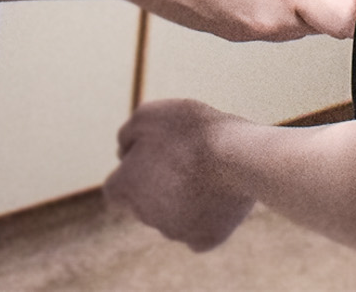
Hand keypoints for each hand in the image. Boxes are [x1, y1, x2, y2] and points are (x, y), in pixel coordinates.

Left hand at [105, 99, 255, 251]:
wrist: (238, 157)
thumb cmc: (193, 131)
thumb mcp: (152, 115)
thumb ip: (129, 132)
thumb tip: (122, 150)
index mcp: (126, 185)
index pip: (117, 186)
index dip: (134, 170)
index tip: (157, 155)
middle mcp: (144, 215)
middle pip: (146, 203)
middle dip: (160, 186)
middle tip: (188, 161)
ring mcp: (173, 232)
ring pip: (172, 218)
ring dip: (183, 201)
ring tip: (210, 174)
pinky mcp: (202, 241)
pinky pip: (198, 233)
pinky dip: (207, 219)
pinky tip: (220, 198)